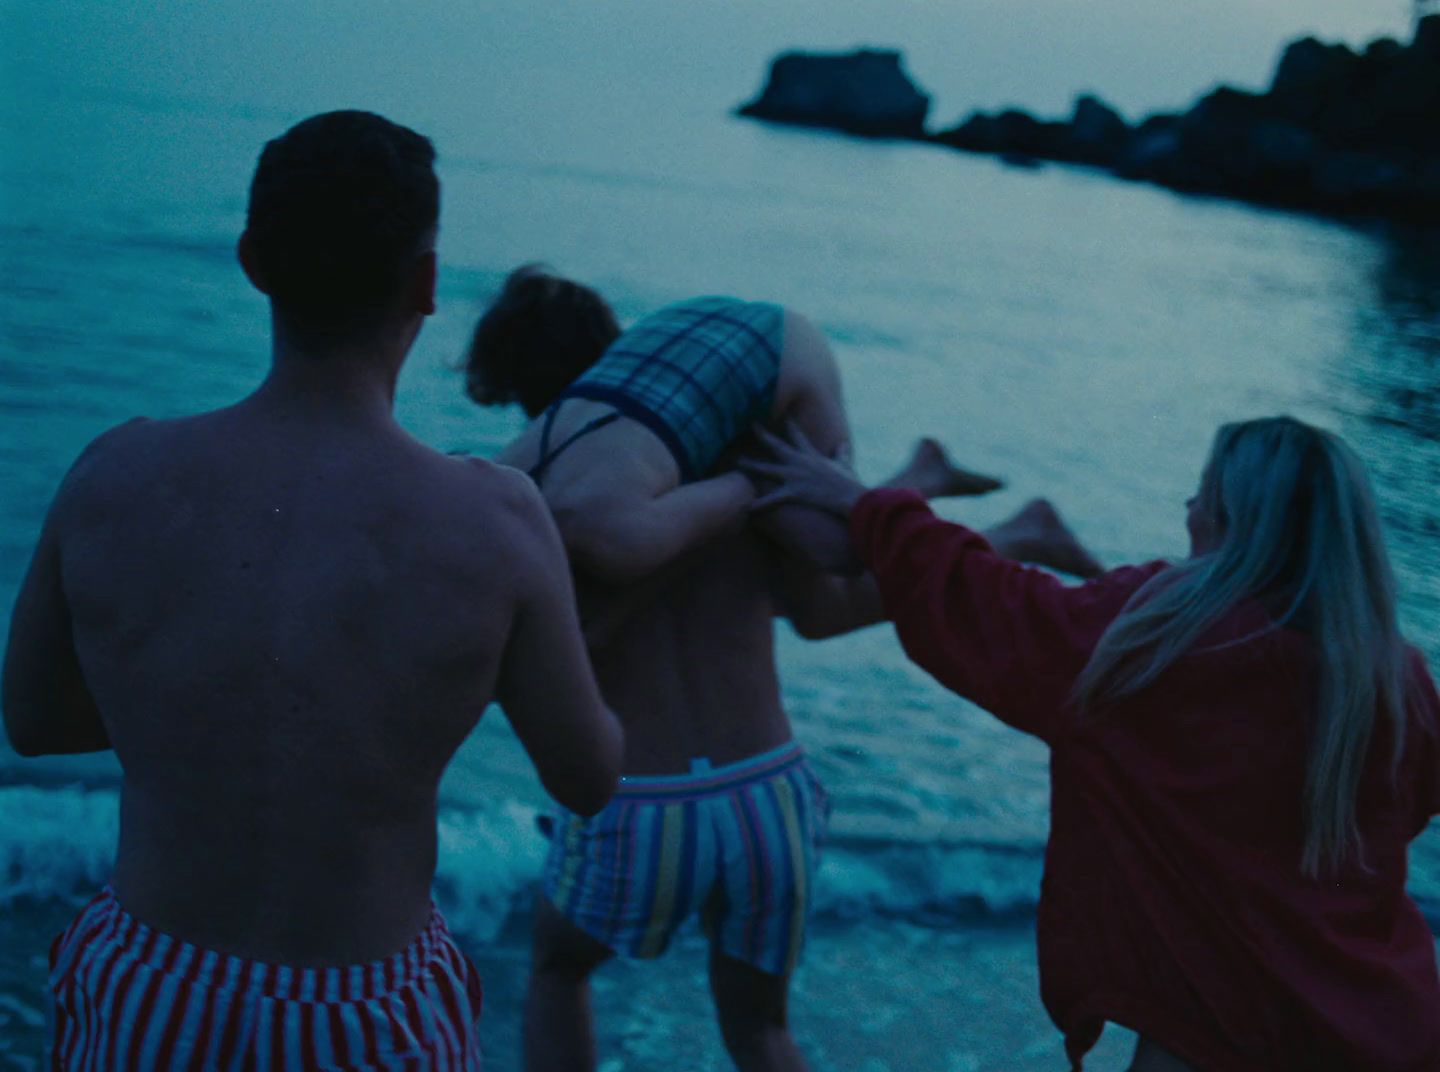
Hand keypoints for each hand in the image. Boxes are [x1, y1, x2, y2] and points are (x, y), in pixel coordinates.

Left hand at [740, 423, 870, 517]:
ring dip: (751, 465)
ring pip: (767, 469)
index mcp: (811, 455)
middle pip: (777, 446)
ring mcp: (795, 476)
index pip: (798, 436)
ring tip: (737, 462)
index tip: (783, 416)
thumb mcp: (844, 465)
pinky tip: (747, 507)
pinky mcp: (794, 492)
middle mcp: (800, 462)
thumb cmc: (848, 482)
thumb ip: (841, 453)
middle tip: (751, 424)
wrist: (850, 496)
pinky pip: (773, 499)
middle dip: (763, 434)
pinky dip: (760, 503)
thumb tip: (843, 444)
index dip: (790, 426)